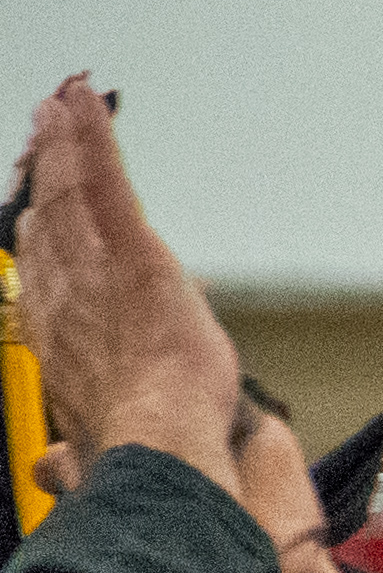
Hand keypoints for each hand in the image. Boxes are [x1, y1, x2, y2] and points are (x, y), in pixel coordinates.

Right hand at [13, 80, 240, 490]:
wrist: (156, 442)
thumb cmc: (135, 452)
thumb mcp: (95, 449)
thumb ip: (74, 454)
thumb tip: (60, 469)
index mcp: (58, 337)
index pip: (42, 272)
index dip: (38, 234)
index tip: (36, 210)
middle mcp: (64, 293)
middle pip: (50, 219)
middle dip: (48, 173)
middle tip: (44, 133)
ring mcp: (94, 267)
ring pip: (74, 191)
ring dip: (67, 143)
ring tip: (63, 105)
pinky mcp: (132, 249)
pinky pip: (109, 180)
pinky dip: (94, 138)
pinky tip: (85, 103)